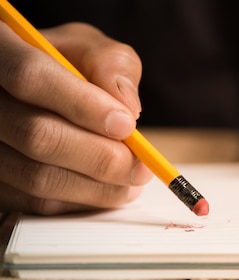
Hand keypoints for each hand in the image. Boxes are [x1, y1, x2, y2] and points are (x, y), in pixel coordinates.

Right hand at [0, 22, 150, 213]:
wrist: (30, 93)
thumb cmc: (62, 66)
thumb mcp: (88, 49)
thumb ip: (112, 65)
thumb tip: (127, 108)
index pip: (31, 77)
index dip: (83, 105)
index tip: (126, 125)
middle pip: (37, 136)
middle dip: (102, 157)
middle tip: (140, 165)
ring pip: (37, 177)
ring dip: (97, 187)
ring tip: (131, 178)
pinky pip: (36, 202)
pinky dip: (81, 201)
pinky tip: (105, 188)